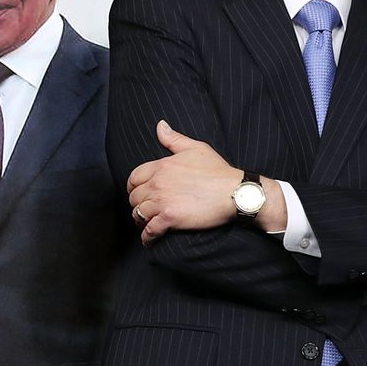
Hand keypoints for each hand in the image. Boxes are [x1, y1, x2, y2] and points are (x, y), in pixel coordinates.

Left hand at [128, 120, 244, 244]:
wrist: (235, 192)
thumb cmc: (218, 170)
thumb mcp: (195, 148)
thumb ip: (174, 139)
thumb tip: (160, 126)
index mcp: (161, 166)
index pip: (134, 177)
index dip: (132, 187)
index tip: (135, 192)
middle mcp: (157, 183)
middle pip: (134, 196)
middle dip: (136, 203)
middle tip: (142, 209)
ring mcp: (162, 201)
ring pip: (138, 213)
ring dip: (140, 219)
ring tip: (144, 223)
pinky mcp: (170, 218)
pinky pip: (150, 230)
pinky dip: (147, 237)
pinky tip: (149, 239)